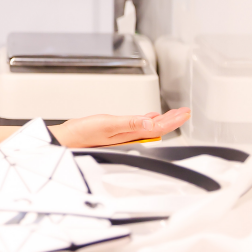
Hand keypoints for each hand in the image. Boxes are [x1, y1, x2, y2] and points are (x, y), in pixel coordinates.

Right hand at [50, 107, 190, 147]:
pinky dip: (147, 120)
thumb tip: (150, 122)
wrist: (66, 139)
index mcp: (131, 134)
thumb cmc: (83, 134)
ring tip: (173, 114)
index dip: (173, 120)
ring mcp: (123, 134)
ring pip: (149, 127)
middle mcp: (129, 136)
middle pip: (157, 128)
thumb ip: (129, 123)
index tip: (185, 113)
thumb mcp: (107, 124)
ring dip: (162, 120)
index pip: (159, 128)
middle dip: (172, 119)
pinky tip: (149, 117)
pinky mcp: (115, 131)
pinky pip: (138, 126)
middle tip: (184, 112)